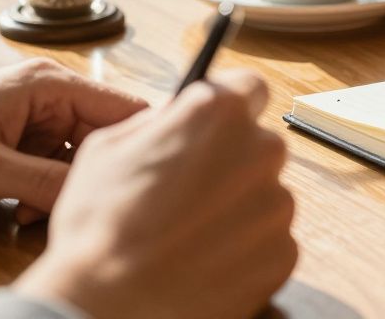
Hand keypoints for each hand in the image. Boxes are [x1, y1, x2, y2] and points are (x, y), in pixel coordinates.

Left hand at [0, 58, 145, 219]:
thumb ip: (46, 181)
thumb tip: (98, 194)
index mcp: (49, 85)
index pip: (124, 108)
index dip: (140, 142)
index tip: (148, 177)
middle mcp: (48, 98)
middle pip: (104, 140)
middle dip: (91, 178)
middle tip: (73, 207)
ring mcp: (33, 122)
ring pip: (78, 161)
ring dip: (63, 191)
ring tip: (31, 212)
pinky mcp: (18, 145)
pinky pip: (52, 171)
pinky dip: (44, 195)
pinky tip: (20, 210)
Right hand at [14, 68, 296, 318]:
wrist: (110, 307)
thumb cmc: (100, 227)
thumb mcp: (107, 148)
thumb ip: (157, 121)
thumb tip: (178, 116)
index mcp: (219, 113)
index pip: (250, 88)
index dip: (230, 106)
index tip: (216, 126)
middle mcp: (261, 151)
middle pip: (258, 145)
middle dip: (230, 162)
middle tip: (189, 192)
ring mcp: (278, 204)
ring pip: (264, 194)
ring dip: (237, 208)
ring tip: (189, 234)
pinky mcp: (284, 251)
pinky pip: (269, 239)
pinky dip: (245, 248)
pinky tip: (205, 260)